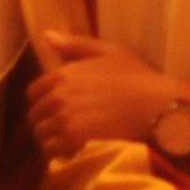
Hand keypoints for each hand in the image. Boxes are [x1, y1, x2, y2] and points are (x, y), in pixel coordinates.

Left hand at [30, 29, 189, 162]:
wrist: (156, 106)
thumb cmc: (136, 77)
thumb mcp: (108, 52)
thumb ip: (74, 45)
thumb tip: (46, 36)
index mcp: (63, 74)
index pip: (33, 92)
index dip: (43, 100)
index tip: (57, 107)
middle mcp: (58, 97)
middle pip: (35, 116)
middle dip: (46, 121)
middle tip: (63, 127)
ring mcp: (64, 120)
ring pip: (41, 135)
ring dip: (50, 138)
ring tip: (67, 140)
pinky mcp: (72, 141)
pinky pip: (51, 151)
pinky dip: (57, 153)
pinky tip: (72, 151)